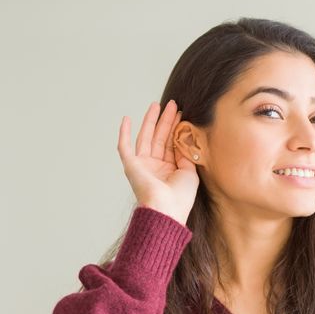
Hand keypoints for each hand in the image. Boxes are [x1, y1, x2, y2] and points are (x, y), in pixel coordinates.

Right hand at [117, 100, 199, 225]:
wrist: (166, 209)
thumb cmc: (181, 197)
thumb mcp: (190, 172)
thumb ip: (187, 155)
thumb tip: (186, 138)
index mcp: (169, 170)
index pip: (172, 144)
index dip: (177, 128)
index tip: (183, 113)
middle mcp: (155, 166)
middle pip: (160, 137)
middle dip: (166, 120)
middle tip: (172, 103)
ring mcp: (142, 165)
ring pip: (146, 137)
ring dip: (150, 121)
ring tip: (157, 105)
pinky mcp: (131, 165)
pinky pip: (125, 147)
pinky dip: (124, 133)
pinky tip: (127, 119)